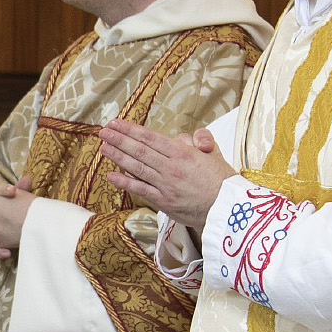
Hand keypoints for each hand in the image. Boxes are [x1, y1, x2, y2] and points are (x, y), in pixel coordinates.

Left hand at [99, 121, 229, 229]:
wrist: (229, 208)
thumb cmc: (222, 180)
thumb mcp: (213, 153)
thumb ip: (198, 141)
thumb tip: (182, 138)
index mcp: (182, 153)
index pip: (150, 137)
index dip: (130, 129)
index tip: (116, 123)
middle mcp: (171, 167)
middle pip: (139, 150)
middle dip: (118, 139)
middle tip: (103, 132)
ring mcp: (165, 185)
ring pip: (137, 167)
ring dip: (118, 156)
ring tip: (103, 147)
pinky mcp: (164, 201)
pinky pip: (140, 189)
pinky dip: (124, 182)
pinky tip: (111, 176)